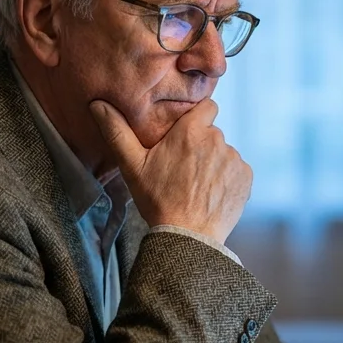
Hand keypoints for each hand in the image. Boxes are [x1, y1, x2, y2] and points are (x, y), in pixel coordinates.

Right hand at [89, 99, 251, 243]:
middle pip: (212, 133)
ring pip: (223, 152)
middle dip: (201, 145)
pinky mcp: (245, 177)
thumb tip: (97, 105)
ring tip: (197, 185)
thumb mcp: (132, 167)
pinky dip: (227, 179)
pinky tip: (211, 194)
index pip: (207, 106)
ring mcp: (234, 159)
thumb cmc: (158, 201)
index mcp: (191, 131)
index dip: (197, 117)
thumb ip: (117, 132)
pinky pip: (236, 170)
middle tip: (183, 167)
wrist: (188, 237)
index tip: (186, 132)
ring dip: (214, 163)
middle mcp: (218, 140)